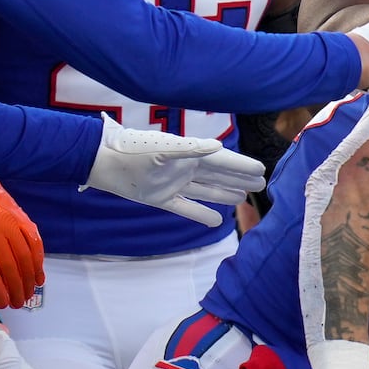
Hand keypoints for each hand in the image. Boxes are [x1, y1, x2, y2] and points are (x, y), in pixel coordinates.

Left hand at [0, 175, 43, 308]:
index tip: (2, 303)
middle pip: (9, 265)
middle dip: (15, 289)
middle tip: (17, 304)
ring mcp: (12, 222)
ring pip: (25, 256)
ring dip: (28, 279)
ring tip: (28, 295)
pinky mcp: (24, 219)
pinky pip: (35, 243)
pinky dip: (39, 262)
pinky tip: (38, 277)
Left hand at [81, 115, 266, 225]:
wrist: (106, 163)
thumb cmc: (134, 150)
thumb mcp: (164, 148)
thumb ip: (191, 148)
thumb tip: (218, 147)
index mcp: (190, 155)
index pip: (223, 162)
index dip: (242, 166)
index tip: (262, 170)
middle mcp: (186, 169)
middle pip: (219, 176)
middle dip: (239, 179)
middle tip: (260, 184)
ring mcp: (175, 185)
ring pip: (207, 191)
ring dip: (225, 194)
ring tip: (242, 198)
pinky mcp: (162, 199)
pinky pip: (187, 208)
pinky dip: (201, 214)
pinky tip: (216, 221)